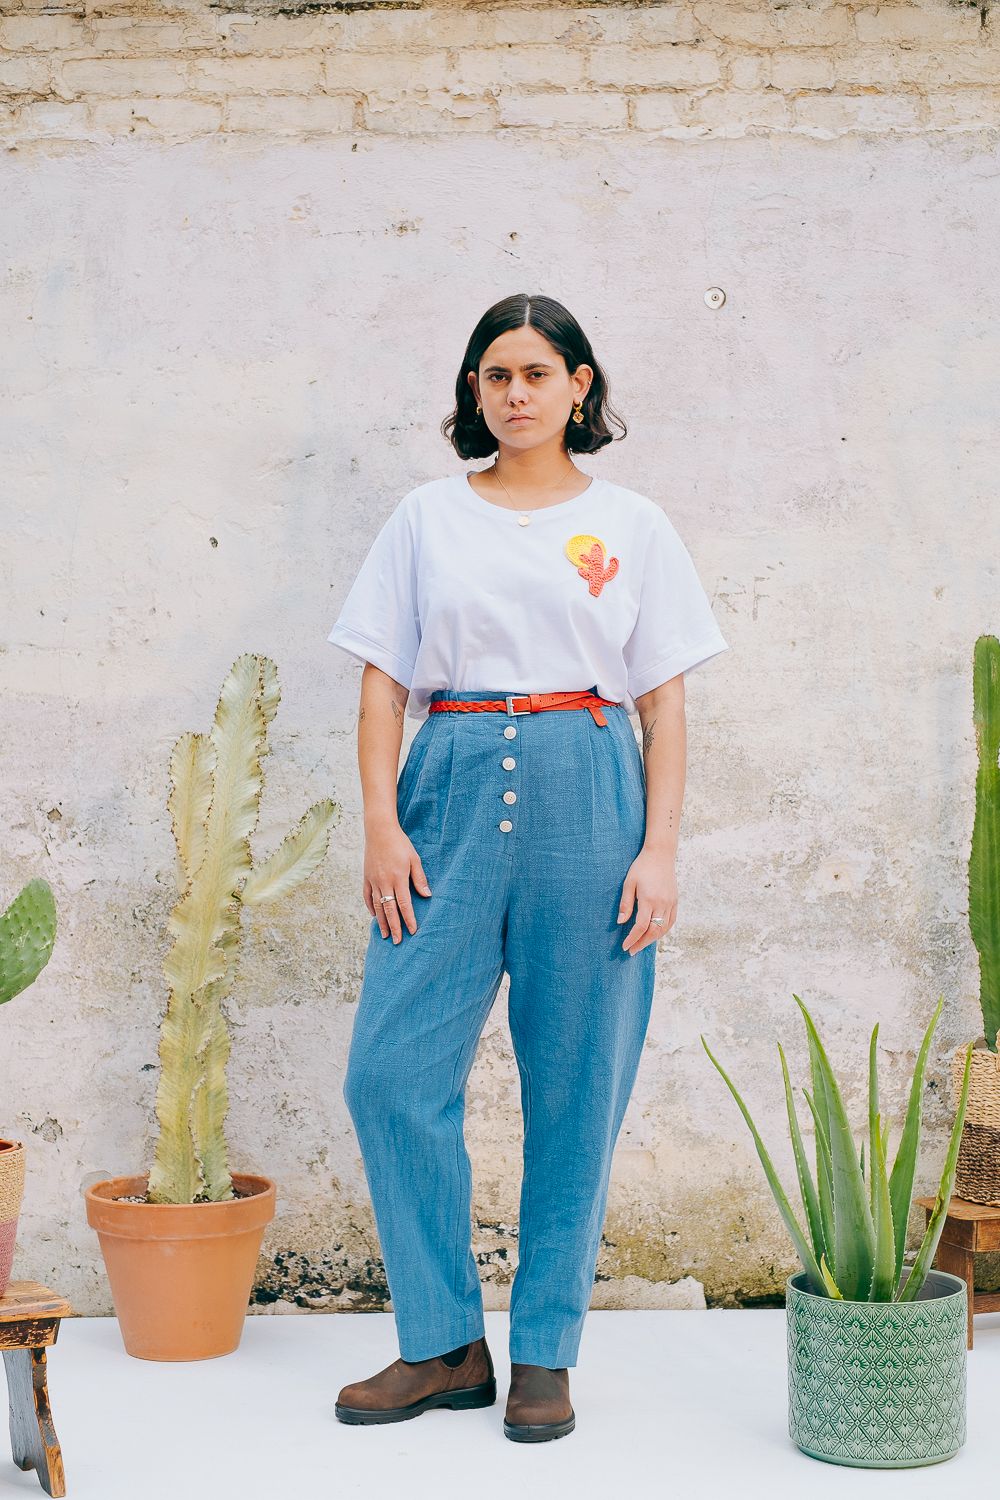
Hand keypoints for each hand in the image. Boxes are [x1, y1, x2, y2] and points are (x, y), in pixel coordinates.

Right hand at [363, 822, 431, 942]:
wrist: (379, 830)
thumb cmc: (400, 844)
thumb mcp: (414, 859)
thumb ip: (420, 879)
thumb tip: (427, 896)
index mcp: (398, 878)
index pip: (404, 904)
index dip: (409, 919)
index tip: (413, 931)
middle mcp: (384, 882)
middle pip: (390, 910)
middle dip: (394, 927)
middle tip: (398, 941)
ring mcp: (373, 881)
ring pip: (377, 906)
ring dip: (382, 922)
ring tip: (385, 935)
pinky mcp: (366, 877)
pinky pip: (367, 896)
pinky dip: (371, 907)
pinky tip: (375, 916)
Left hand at [617, 846, 676, 954]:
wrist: (660, 855)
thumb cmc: (641, 867)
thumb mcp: (629, 883)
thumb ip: (626, 904)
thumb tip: (620, 922)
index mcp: (649, 899)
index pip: (641, 926)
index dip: (633, 938)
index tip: (625, 947)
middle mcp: (662, 903)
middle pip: (654, 931)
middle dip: (642, 943)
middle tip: (632, 951)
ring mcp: (671, 903)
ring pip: (663, 928)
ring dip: (652, 939)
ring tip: (641, 944)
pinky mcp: (675, 901)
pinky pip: (671, 921)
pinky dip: (663, 931)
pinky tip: (655, 934)